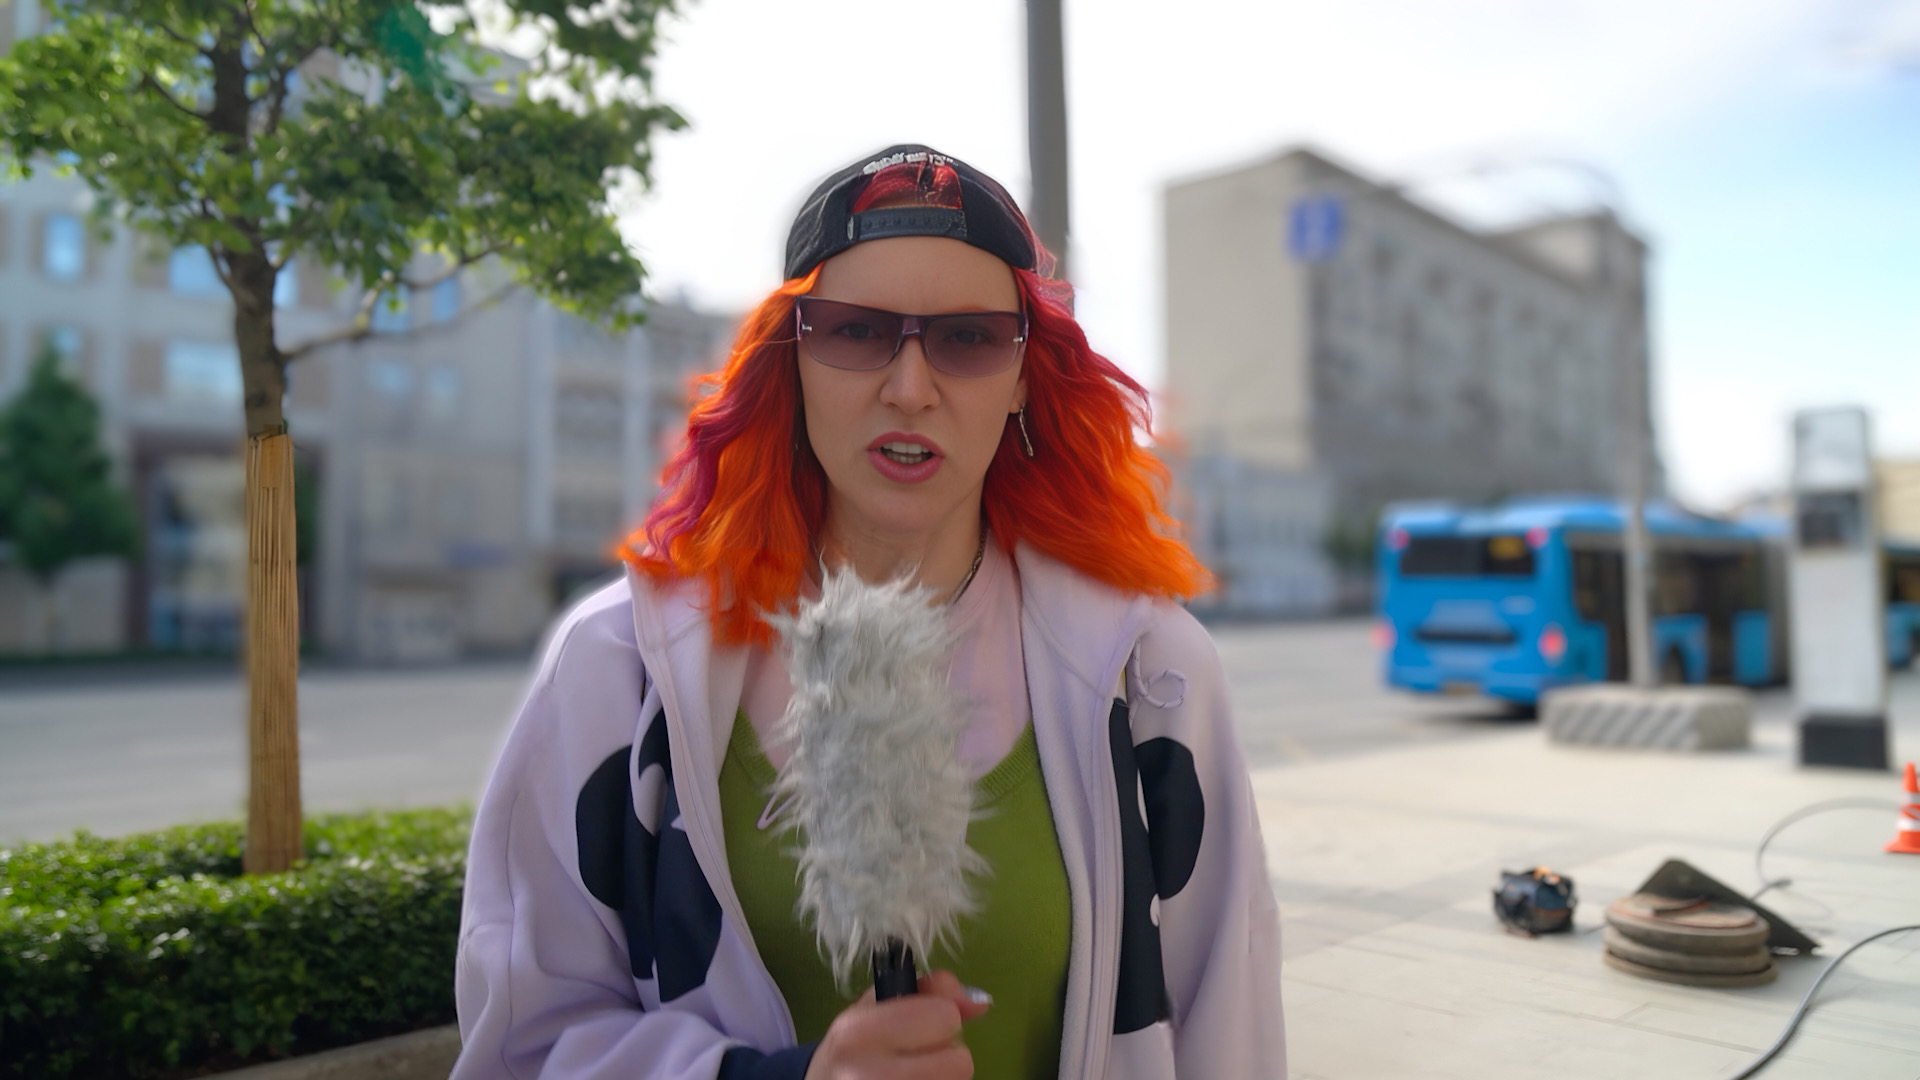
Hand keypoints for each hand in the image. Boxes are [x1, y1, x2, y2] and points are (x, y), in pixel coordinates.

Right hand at [803, 969, 990, 1079]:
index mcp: (857, 1032)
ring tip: (914, 1072)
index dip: (939, 1017)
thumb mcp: (878, 1004)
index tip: (916, 1025)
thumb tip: (980, 1002)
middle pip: (959, 1061)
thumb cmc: (854, 1045)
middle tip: (916, 1055)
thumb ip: (930, 991)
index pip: (944, 1017)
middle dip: (946, 1054)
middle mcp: (866, 1075)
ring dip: (944, 1076)